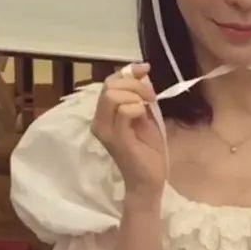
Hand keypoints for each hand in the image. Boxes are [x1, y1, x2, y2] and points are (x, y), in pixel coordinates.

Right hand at [91, 62, 166, 197]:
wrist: (149, 180)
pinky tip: (143, 115)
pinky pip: (123, 111)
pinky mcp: (116, 139)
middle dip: (134, 84)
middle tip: (151, 96)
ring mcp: (105, 130)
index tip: (145, 69)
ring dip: (135, 95)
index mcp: (105, 114)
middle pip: (109, 86)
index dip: (127, 72)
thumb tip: (142, 73)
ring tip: (148, 106)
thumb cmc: (147, 151)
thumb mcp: (146, 117)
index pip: (109, 83)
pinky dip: (136, 107)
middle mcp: (100, 121)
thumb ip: (140, 97)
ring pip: (112, 96)